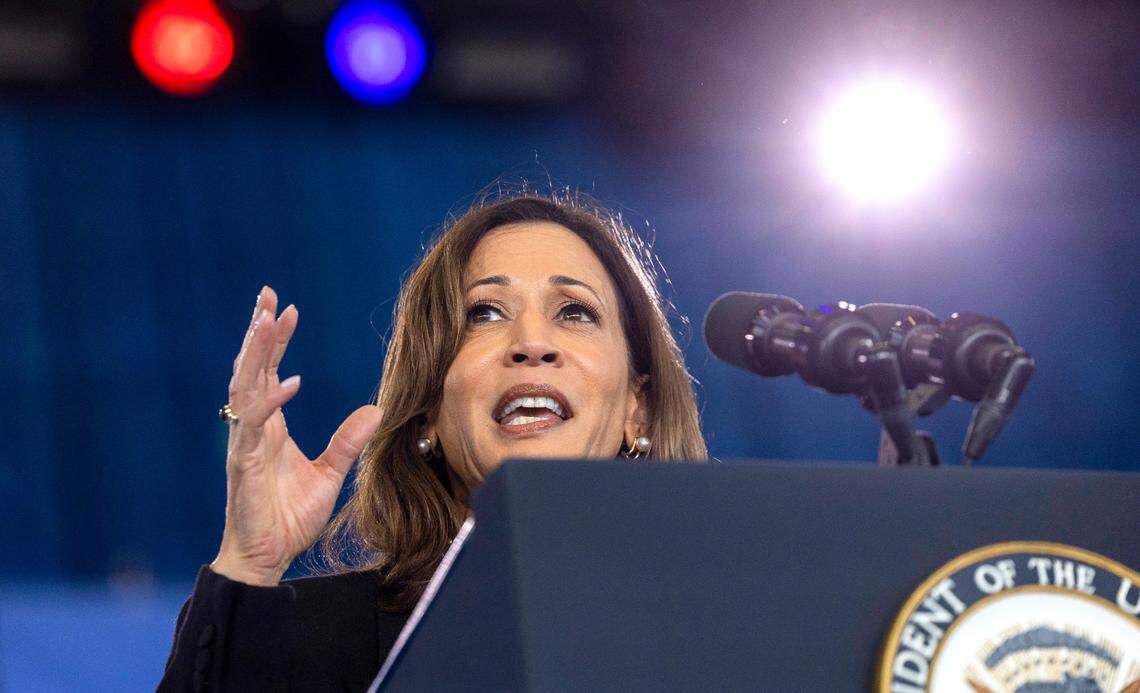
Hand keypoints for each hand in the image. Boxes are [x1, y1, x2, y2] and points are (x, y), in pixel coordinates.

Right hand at [210, 286, 381, 585]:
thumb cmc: (288, 519)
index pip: (267, 372)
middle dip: (258, 331)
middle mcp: (252, 429)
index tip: (286, 308)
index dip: (274, 340)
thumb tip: (375, 412)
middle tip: (267, 294)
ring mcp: (244, 445)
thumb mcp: (329, 474)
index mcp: (268, 427)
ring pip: (244, 387)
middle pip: (250, 368)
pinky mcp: (243, 465)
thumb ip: (347, 442)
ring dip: (255, 352)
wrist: (266, 559)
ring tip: (267, 319)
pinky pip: (255, 426)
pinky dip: (271, 401)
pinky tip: (288, 381)